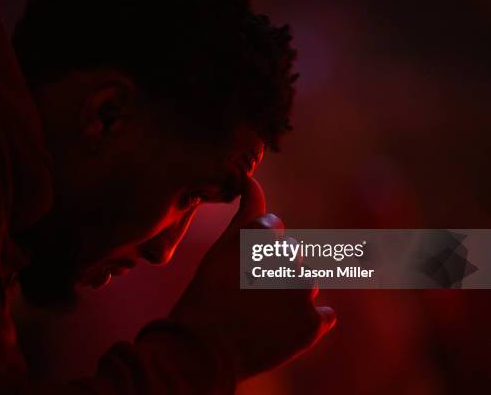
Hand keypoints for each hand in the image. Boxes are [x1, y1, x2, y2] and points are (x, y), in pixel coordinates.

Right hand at [170, 177, 335, 378]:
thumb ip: (246, 213)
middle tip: (248, 292)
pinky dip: (309, 321)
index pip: (274, 229)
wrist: (203, 351)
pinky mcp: (313, 324)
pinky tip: (282, 327)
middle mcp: (288, 258)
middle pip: (293, 256)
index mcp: (263, 236)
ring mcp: (303, 293)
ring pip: (305, 284)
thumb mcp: (221, 249)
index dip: (255, 251)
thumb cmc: (208, 294)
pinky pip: (325, 314)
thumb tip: (251, 178)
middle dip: (276, 270)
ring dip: (290, 295)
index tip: (240, 268)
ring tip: (260, 313)